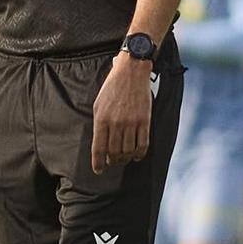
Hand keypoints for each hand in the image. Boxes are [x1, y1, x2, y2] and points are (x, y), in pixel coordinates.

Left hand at [91, 55, 152, 172]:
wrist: (131, 72)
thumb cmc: (112, 88)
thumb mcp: (99, 104)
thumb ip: (99, 124)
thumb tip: (99, 143)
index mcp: (101, 119)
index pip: (98, 148)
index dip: (98, 163)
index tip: (99, 170)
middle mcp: (115, 123)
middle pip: (114, 153)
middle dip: (113, 162)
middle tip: (113, 163)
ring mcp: (131, 123)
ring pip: (128, 151)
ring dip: (125, 159)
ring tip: (124, 159)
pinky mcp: (144, 121)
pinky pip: (142, 145)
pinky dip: (139, 154)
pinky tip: (136, 156)